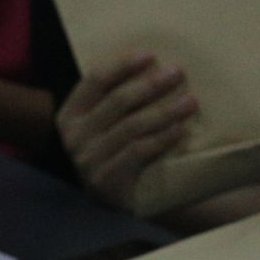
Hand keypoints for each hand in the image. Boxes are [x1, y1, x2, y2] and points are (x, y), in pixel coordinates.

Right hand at [56, 52, 195, 210]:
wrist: (112, 204)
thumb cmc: (112, 153)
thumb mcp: (102, 126)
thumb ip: (113, 101)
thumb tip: (151, 65)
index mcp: (69, 115)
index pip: (95, 80)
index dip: (122, 65)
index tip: (150, 55)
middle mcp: (74, 137)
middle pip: (117, 101)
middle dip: (150, 84)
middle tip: (177, 73)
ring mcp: (88, 160)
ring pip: (132, 126)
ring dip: (164, 111)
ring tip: (190, 101)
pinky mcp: (107, 180)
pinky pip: (139, 152)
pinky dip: (163, 138)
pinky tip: (181, 129)